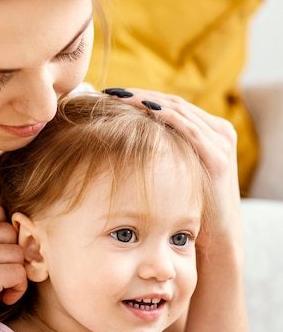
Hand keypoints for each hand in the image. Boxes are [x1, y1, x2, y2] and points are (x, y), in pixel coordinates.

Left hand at [103, 87, 240, 240]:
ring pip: (179, 110)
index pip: (172, 103)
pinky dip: (166, 116)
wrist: (216, 239)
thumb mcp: (177, 170)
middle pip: (173, 102)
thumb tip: (127, 136)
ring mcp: (221, 142)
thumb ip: (164, 150)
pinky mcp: (218, 157)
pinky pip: (189, 129)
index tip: (114, 94)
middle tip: (111, 91)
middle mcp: (219, 131)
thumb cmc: (190, 206)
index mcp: (210, 130)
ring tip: (120, 97)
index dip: (142, 95)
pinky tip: (144, 110)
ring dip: (147, 101)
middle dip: (140, 95)